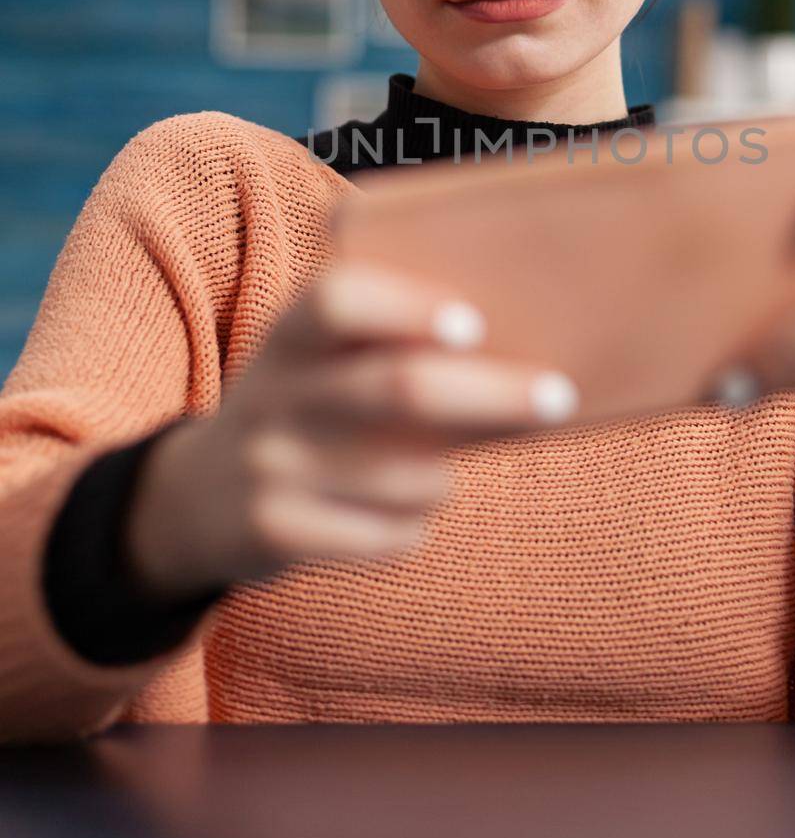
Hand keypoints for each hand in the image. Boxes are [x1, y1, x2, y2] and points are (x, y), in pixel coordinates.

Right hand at [124, 257, 579, 599]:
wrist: (192, 500)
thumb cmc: (303, 412)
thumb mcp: (318, 363)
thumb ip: (391, 348)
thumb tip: (521, 354)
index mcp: (291, 333)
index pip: (339, 299)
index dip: (407, 309)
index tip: (472, 324)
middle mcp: (275, 392)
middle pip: (399, 389)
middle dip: (492, 394)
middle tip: (559, 398)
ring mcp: (271, 465)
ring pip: (409, 476)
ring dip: (447, 478)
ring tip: (440, 471)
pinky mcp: (276, 531)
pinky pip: (389, 537)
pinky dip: (414, 528)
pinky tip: (398, 516)